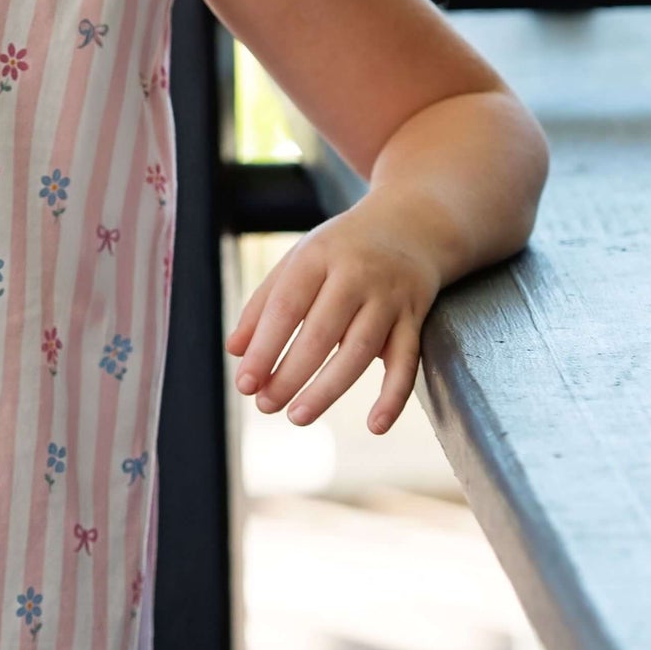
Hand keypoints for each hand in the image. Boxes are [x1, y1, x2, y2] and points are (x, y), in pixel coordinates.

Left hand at [225, 192, 441, 433]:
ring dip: (329, 389)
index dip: (264, 347)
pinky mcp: (415, 317)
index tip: (245, 383)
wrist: (412, 223)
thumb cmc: (341, 249)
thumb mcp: (300, 261)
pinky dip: (394, 396)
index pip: (287, 306)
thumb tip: (235, 351)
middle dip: (291, 374)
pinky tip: (375, 426)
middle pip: (322, 332)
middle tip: (266, 406)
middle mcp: (357, 273)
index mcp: (319, 256)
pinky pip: (408, 361)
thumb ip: (264, 304)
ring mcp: (389, 296)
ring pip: (361, 349)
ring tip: (298, 416)